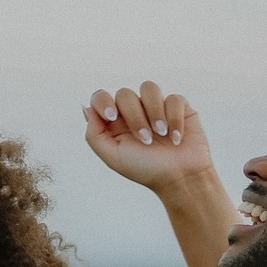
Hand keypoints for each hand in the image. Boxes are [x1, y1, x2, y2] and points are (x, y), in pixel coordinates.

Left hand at [85, 81, 214, 195]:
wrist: (179, 178)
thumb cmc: (146, 169)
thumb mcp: (113, 157)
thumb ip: (94, 135)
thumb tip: (87, 109)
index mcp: (115, 122)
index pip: (101, 97)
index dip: (103, 101)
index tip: (112, 116)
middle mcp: (134, 111)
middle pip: (124, 94)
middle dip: (134, 116)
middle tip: (145, 139)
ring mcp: (156, 107)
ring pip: (148, 88)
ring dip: (154, 112)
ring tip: (161, 134)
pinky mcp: (178, 107)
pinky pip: (173, 98)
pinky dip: (174, 118)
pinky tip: (176, 138)